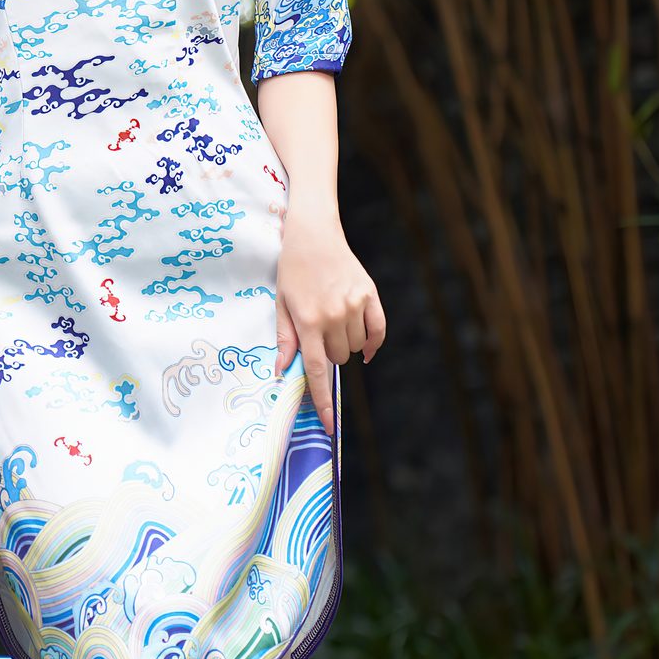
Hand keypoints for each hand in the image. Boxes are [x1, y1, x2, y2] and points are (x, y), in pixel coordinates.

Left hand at [273, 201, 385, 436]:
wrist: (313, 234)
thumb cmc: (292, 270)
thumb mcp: (281, 303)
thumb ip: (285, 338)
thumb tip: (283, 372)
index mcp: (308, 321)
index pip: (319, 371)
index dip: (323, 401)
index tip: (328, 424)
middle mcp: (334, 316)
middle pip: (339, 359)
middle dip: (328, 355)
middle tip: (317, 334)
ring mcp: (355, 305)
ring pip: (356, 347)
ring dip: (346, 344)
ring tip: (332, 321)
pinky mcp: (370, 295)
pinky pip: (378, 331)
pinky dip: (372, 343)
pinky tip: (365, 348)